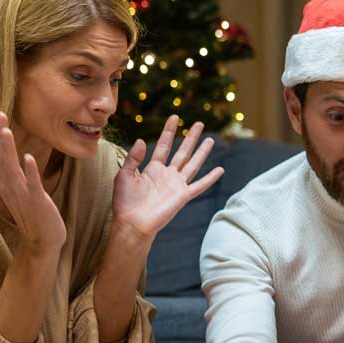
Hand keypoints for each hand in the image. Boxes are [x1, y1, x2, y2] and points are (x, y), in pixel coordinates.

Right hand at [0, 111, 65, 251]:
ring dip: (9, 149)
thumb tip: (11, 154)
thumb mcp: (20, 190)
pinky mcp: (37, 203)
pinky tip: (29, 157)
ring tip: (6, 130)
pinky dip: (30, 171)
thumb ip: (14, 172)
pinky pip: (33, 185)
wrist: (42, 242)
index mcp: (5, 183)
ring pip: (12, 168)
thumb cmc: (33, 214)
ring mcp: (22, 195)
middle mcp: (9, 187)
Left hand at [112, 115, 224, 239]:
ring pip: (193, 164)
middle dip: (190, 137)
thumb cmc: (125, 202)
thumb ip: (133, 158)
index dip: (169, 131)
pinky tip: (220, 170)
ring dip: (202, 152)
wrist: (132, 223)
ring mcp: (176, 185)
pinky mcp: (182, 196)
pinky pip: (199, 185)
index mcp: (152, 169)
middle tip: (199, 124)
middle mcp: (167, 174)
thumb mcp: (124, 175)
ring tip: (210, 140)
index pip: (164, 145)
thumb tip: (141, 140)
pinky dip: (210, 178)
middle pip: (182, 151)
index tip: (175, 117)